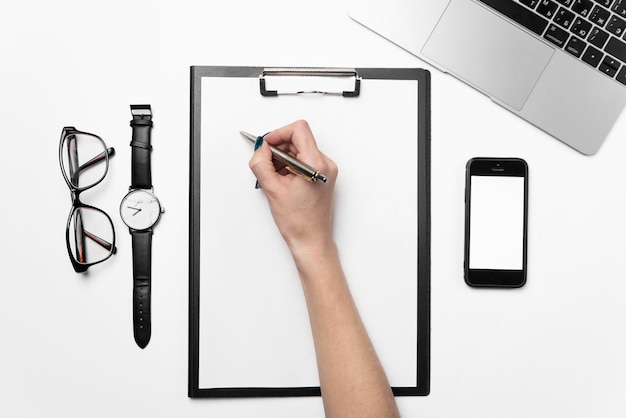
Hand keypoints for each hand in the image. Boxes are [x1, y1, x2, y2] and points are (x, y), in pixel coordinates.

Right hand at [249, 120, 337, 255]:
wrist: (311, 240)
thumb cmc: (298, 222)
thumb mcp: (272, 189)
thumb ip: (262, 163)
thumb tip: (260, 148)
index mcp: (316, 164)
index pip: (298, 129)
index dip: (278, 134)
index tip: (267, 145)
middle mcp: (325, 164)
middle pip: (299, 139)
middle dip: (279, 148)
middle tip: (267, 164)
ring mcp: (327, 170)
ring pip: (300, 149)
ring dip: (283, 158)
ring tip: (275, 177)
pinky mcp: (324, 176)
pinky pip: (305, 160)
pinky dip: (290, 166)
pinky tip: (283, 181)